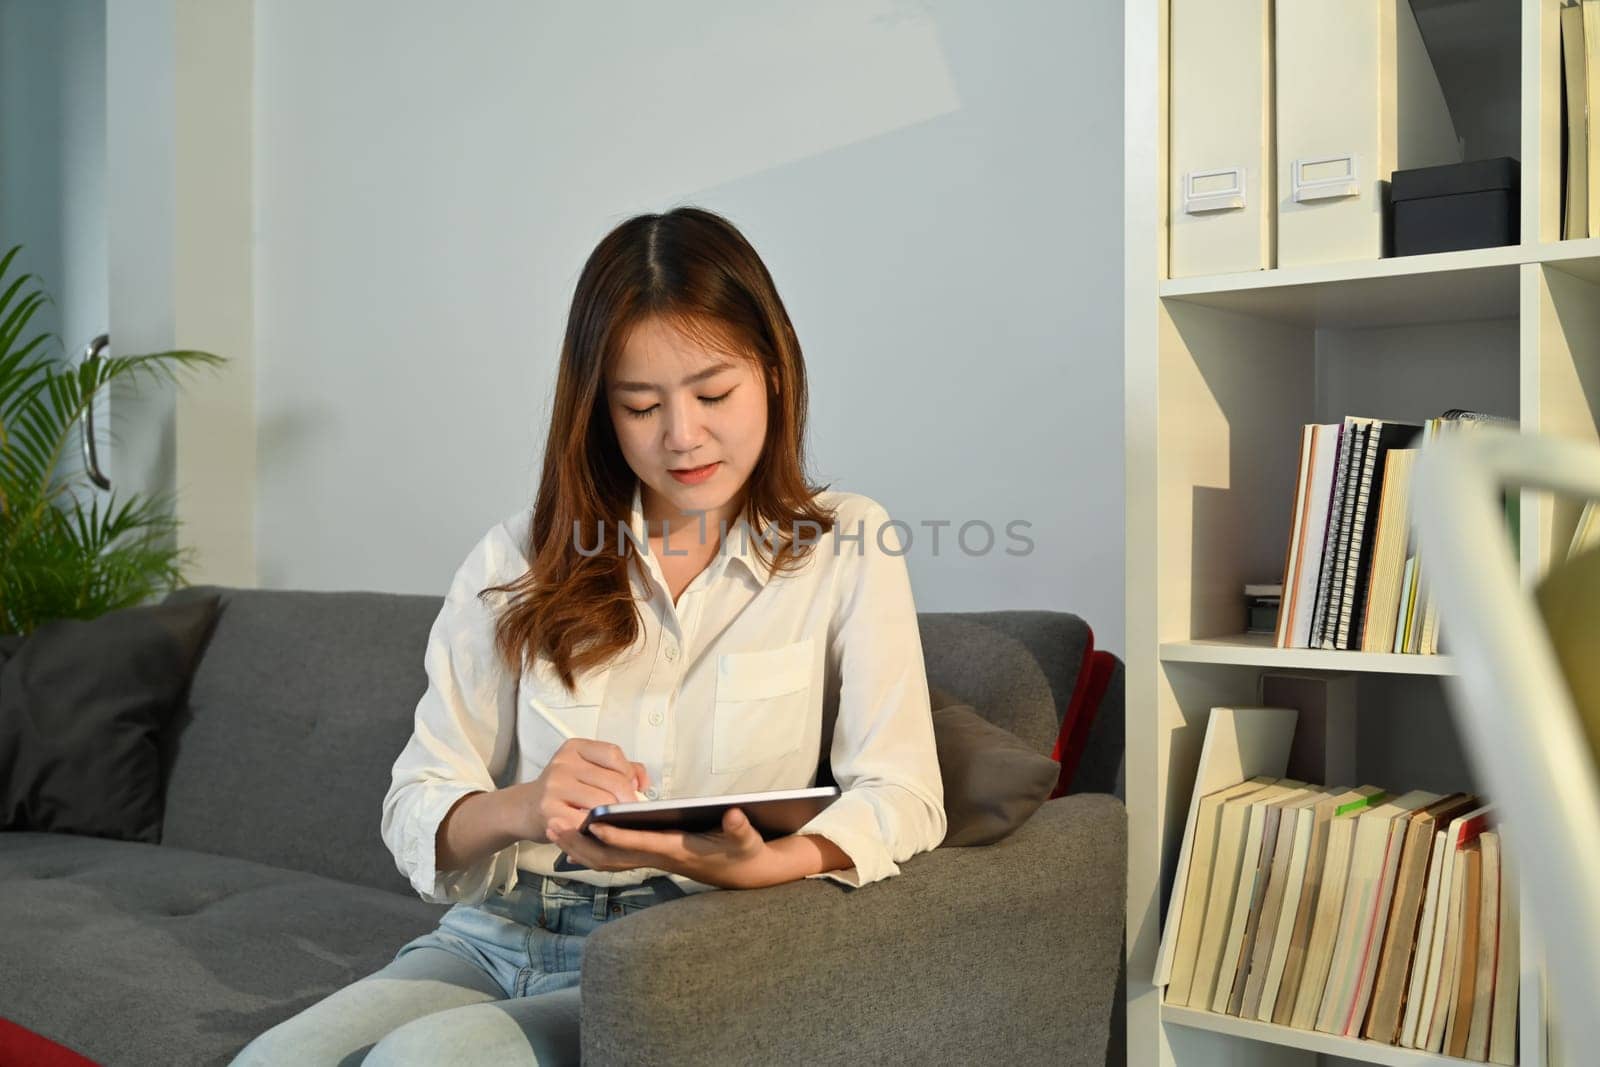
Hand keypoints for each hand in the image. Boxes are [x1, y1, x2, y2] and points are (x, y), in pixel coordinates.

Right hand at [499, 739, 648, 845]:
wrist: (525, 809)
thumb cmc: (561, 790)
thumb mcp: (587, 770)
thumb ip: (619, 769)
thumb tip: (643, 781)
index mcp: (575, 748)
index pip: (613, 755)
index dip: (630, 774)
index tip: (634, 788)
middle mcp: (563, 763)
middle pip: (613, 782)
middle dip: (628, 801)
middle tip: (628, 811)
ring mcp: (555, 787)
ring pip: (603, 803)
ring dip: (613, 817)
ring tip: (612, 821)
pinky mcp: (550, 812)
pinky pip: (586, 822)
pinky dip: (597, 828)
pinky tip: (595, 829)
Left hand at [549, 806, 776, 889]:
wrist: (744, 874)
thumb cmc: (744, 853)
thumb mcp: (748, 841)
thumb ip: (741, 828)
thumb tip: (733, 814)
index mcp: (679, 851)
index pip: (642, 844)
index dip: (617, 835)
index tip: (592, 823)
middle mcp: (659, 858)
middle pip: (612, 857)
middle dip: (581, 843)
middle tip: (552, 825)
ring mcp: (651, 859)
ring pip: (607, 859)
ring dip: (578, 847)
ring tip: (552, 828)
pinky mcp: (650, 856)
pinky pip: (612, 856)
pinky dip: (591, 849)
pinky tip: (574, 836)